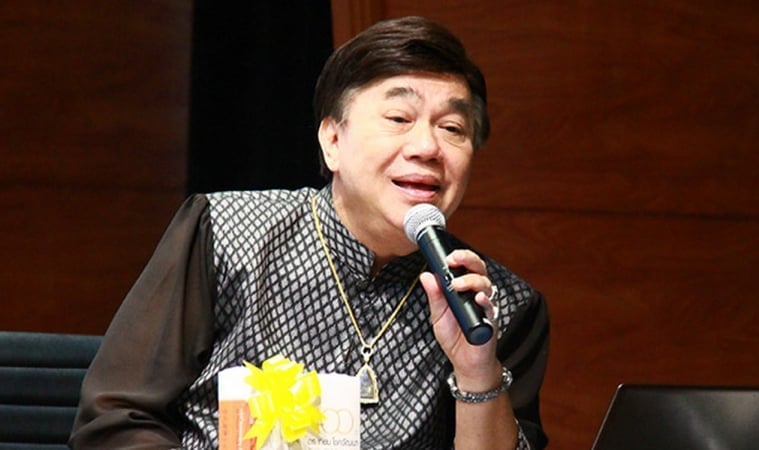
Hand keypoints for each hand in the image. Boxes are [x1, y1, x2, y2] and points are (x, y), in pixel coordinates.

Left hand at [419, 249, 501, 387]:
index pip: (467, 267)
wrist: (465, 362)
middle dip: (468, 260)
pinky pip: (491, 308)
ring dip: (472, 281)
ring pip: (486, 285)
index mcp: (465, 290)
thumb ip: (435, 296)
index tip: (448, 257)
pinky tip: (478, 298)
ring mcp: (485, 307)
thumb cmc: (454, 338)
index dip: (460, 258)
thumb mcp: (438, 315)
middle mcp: (477, 295)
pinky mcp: (491, 321)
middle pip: (480, 269)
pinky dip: (485, 302)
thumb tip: (426, 276)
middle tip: (454, 260)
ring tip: (457, 285)